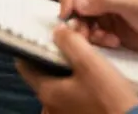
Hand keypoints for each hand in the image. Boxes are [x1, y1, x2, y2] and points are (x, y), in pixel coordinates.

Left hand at [16, 25, 137, 113]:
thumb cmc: (112, 100)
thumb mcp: (91, 63)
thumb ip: (70, 42)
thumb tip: (57, 31)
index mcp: (47, 92)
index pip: (25, 65)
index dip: (32, 47)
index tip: (42, 36)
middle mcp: (50, 106)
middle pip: (44, 73)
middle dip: (56, 56)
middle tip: (71, 44)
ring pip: (61, 84)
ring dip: (70, 70)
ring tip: (87, 57)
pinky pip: (74, 96)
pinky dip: (80, 84)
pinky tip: (95, 77)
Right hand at [58, 0, 137, 67]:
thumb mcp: (133, 2)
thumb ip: (104, 0)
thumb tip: (76, 4)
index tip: (68, 13)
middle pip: (71, 0)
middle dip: (76, 18)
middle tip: (83, 33)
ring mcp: (100, 10)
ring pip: (77, 19)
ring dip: (86, 31)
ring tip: (104, 39)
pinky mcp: (104, 28)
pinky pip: (88, 33)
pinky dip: (96, 40)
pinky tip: (113, 42)